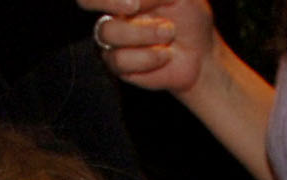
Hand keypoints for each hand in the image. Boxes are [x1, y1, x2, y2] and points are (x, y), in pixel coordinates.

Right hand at [77, 0, 213, 91]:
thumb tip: (131, 1)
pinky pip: (120, 60)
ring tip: (169, 32)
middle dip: (109, 1)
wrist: (200, 54)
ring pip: (108, 33)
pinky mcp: (118, 65)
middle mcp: (113, 11)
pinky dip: (147, 57)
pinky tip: (165, 54)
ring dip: (143, 33)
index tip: (132, 0)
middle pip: (86, 1)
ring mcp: (113, 39)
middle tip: (134, 6)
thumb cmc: (189, 16)